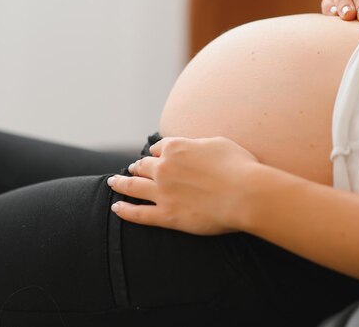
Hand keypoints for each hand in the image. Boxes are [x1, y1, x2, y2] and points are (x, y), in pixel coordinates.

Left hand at [106, 136, 258, 234]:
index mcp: (176, 147)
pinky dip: (125, 210)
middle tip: (131, 169)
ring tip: (113, 183)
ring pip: (133, 186)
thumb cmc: (238, 166)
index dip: (156, 152)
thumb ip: (198, 144)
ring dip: (121, 183)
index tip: (155, 155)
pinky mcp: (166, 215)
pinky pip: (139, 213)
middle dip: (137, 166)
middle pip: (143, 165)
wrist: (245, 194)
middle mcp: (164, 167)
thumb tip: (192, 147)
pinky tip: (116, 208)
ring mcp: (162, 192)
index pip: (159, 147)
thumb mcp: (218, 143)